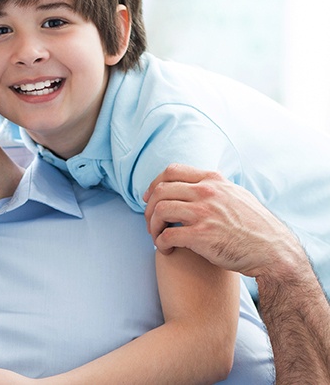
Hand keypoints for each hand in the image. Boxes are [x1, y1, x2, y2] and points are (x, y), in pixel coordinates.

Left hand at [144, 164, 304, 278]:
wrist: (274, 252)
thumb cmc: (255, 228)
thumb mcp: (237, 196)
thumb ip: (216, 189)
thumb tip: (196, 184)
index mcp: (214, 181)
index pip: (171, 171)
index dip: (154, 184)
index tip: (149, 198)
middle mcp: (207, 193)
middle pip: (160, 191)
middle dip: (149, 208)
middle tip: (151, 223)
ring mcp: (204, 213)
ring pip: (159, 211)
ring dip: (152, 226)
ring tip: (157, 237)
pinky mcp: (201, 235)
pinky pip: (167, 236)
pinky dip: (160, 244)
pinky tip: (166, 250)